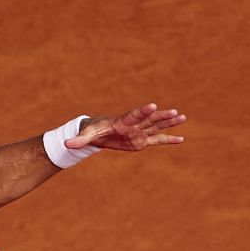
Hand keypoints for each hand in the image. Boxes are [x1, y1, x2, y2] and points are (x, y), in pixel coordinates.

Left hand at [65, 103, 187, 153]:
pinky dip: (168, 140)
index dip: (143, 111)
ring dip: (169, 123)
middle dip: (162, 116)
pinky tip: (181, 139)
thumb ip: (79, 140)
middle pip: (150, 119)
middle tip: (175, 112)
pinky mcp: (141, 141)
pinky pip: (157, 140)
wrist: (98, 133)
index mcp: (122, 122)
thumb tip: (67, 144)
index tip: (153, 106)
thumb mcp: (86, 136)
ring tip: (182, 117)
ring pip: (156, 127)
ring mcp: (139, 132)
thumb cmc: (92, 132)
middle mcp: (134, 125)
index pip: (134, 115)